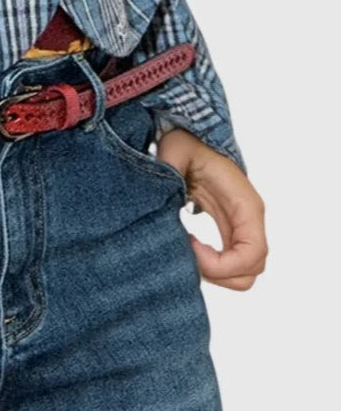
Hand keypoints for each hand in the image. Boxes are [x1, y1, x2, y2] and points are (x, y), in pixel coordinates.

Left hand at [157, 128, 267, 290]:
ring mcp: (241, 227)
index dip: (221, 264)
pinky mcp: (229, 230)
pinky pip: (230, 262)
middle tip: (186, 253)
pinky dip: (211, 266)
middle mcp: (249, 221)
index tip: (190, 246)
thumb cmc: (187, 142)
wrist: (192, 136)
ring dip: (214, 273)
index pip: (252, 255)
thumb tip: (158, 197)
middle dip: (217, 274)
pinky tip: (188, 246)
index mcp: (245, 205)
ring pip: (242, 273)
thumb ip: (167, 170)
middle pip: (250, 271)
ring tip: (185, 250)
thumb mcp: (175, 150)